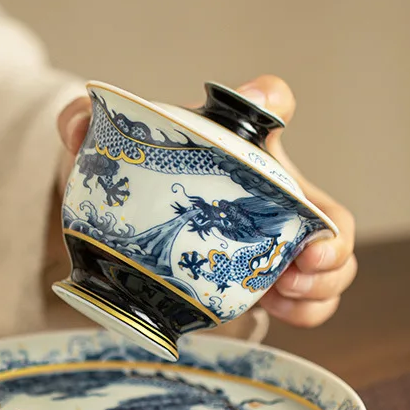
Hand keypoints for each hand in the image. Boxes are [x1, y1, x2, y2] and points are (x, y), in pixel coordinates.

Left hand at [55, 75, 356, 328]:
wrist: (128, 225)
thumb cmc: (132, 180)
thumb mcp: (106, 153)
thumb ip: (80, 125)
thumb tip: (77, 128)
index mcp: (238, 145)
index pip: (269, 100)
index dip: (272, 99)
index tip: (267, 110)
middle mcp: (269, 191)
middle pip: (327, 210)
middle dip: (331, 239)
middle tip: (303, 261)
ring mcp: (274, 240)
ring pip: (330, 259)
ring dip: (326, 281)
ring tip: (288, 292)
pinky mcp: (264, 280)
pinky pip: (310, 299)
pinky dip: (309, 309)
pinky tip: (281, 310)